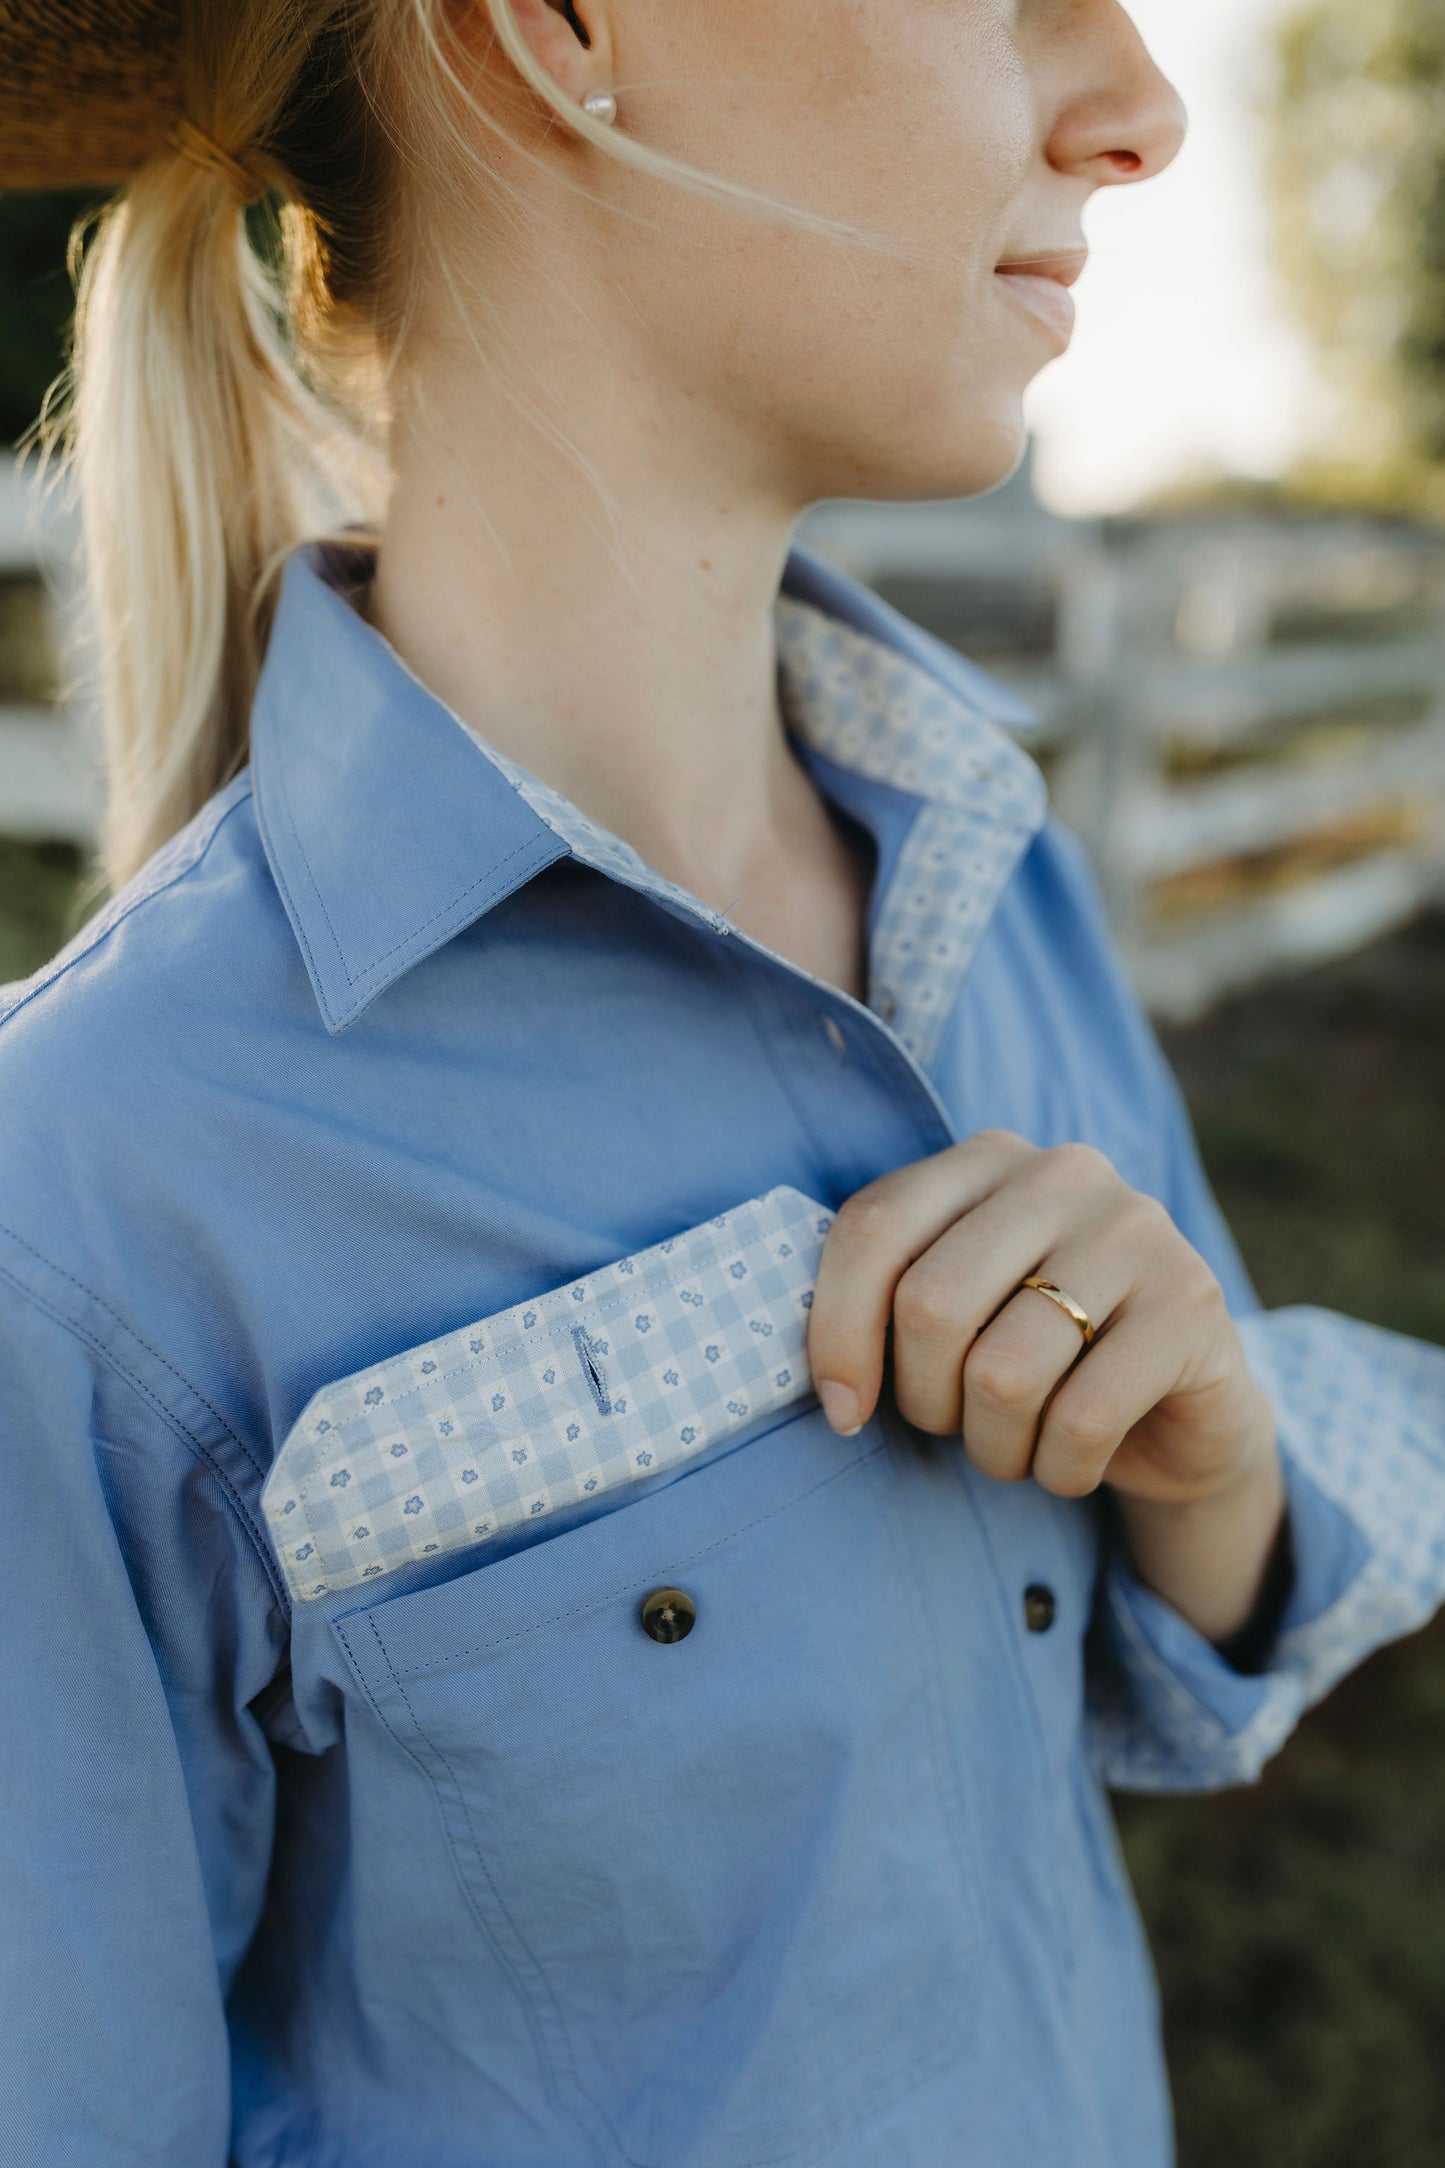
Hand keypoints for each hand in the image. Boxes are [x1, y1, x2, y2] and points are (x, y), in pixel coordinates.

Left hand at [806, 1132, 1285, 1642]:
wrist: (1184, 1414)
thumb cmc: (1038, 1364)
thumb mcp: (953, 1317)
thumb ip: (884, 1309)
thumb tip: (832, 1391)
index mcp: (986, 1158)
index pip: (872, 1229)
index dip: (836, 1334)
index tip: (843, 1412)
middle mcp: (1063, 1173)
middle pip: (930, 1305)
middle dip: (925, 1400)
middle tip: (957, 1424)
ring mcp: (1136, 1229)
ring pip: (1003, 1375)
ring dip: (994, 1448)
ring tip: (1017, 1446)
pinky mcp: (1192, 1301)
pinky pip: (1081, 1420)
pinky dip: (1058, 1470)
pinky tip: (1072, 1463)